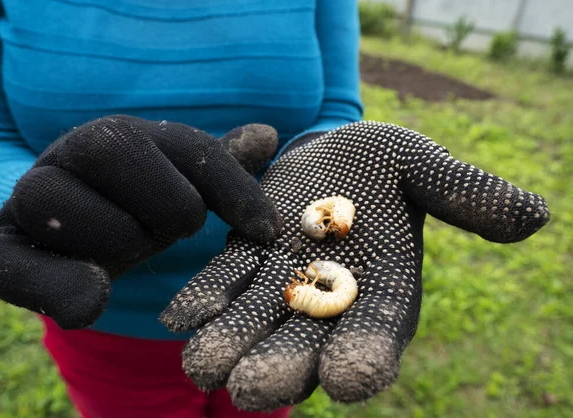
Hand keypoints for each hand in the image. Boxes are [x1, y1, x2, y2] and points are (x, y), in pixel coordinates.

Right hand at [0, 115, 281, 329]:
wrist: (73, 234)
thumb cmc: (141, 209)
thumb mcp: (183, 188)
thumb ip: (220, 169)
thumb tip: (268, 136)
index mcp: (126, 135)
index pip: (191, 147)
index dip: (233, 189)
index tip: (265, 231)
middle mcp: (72, 152)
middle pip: (115, 147)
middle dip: (163, 207)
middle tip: (165, 234)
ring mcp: (30, 197)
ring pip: (55, 199)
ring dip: (111, 240)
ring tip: (124, 252)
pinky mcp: (0, 247)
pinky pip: (8, 265)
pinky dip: (56, 287)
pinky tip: (92, 297)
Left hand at [160, 121, 549, 410]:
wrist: (333, 153)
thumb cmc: (385, 163)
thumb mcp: (424, 167)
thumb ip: (465, 193)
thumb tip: (532, 215)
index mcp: (382, 291)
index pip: (379, 334)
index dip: (368, 355)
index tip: (355, 378)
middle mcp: (330, 303)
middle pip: (306, 346)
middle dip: (282, 368)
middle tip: (254, 391)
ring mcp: (282, 287)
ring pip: (255, 324)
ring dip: (229, 345)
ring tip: (203, 365)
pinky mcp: (245, 264)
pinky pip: (223, 285)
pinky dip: (203, 300)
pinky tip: (180, 316)